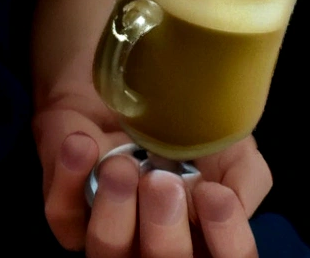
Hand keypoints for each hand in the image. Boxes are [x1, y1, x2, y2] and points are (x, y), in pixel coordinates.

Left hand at [35, 105, 270, 256]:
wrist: (130, 70)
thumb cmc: (185, 116)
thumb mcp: (230, 139)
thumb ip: (245, 177)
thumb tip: (229, 202)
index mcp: (202, 236)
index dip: (225, 242)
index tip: (215, 194)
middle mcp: (156, 242)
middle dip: (165, 235)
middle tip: (163, 183)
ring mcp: (109, 230)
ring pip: (107, 254)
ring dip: (116, 211)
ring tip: (123, 166)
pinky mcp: (67, 208)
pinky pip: (64, 218)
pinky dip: (71, 180)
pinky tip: (85, 144)